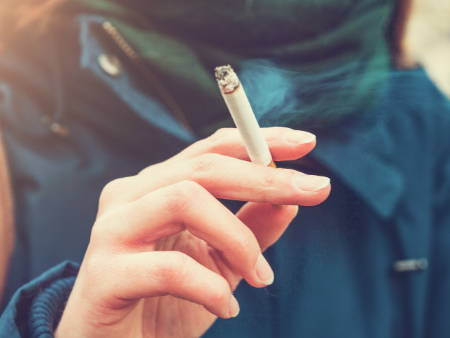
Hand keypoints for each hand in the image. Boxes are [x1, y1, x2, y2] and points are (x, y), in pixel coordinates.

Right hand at [55, 127, 329, 337]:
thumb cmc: (165, 302)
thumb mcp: (220, 265)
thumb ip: (251, 230)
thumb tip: (290, 202)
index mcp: (157, 188)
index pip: (210, 150)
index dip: (258, 141)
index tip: (306, 143)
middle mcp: (131, 197)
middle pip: (203, 168)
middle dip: (264, 177)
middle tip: (315, 191)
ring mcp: (113, 231)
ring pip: (185, 200)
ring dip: (237, 239)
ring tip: (261, 278)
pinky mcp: (104, 274)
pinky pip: (169, 268)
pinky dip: (210, 288)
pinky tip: (226, 308)